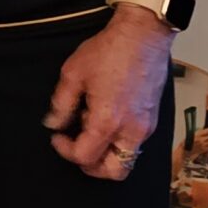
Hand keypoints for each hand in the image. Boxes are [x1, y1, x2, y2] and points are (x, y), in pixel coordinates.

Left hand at [46, 9, 172, 179]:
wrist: (142, 36)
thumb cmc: (108, 52)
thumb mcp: (73, 74)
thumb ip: (61, 104)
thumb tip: (53, 123)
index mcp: (108, 122)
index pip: (85, 157)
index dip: (66, 151)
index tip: (57, 137)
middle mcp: (131, 131)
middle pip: (114, 171)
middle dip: (92, 166)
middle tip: (76, 147)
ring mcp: (146, 127)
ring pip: (128, 160)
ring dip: (107, 155)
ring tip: (90, 128)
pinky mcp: (153, 119)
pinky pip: (135, 144)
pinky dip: (119, 142)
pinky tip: (106, 118)